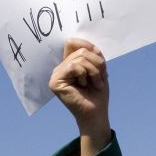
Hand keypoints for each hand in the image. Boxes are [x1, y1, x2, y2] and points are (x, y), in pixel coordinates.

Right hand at [49, 38, 110, 155]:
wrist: (96, 113)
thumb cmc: (97, 93)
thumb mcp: (99, 68)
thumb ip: (92, 53)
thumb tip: (84, 44)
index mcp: (68, 64)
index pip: (72, 43)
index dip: (87, 45)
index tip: (99, 60)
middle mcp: (60, 68)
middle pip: (80, 50)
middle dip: (96, 63)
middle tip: (100, 78)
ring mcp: (56, 75)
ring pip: (78, 58)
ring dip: (93, 71)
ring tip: (95, 83)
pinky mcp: (55, 82)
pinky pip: (74, 66)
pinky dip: (85, 74)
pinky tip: (84, 85)